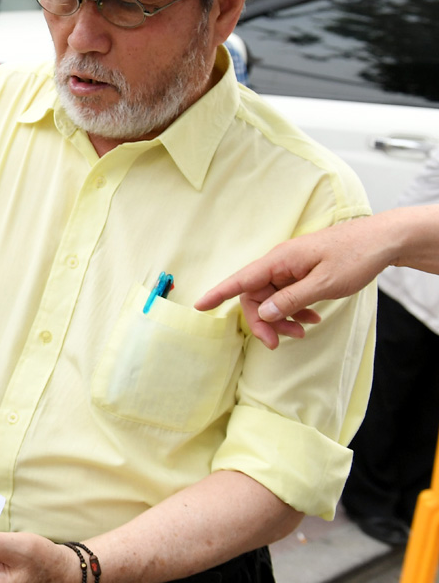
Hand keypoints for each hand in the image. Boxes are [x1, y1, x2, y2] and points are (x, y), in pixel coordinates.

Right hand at [194, 217, 385, 348]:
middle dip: (263, 320)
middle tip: (279, 342)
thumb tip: (262, 312)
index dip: (218, 293)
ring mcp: (290, 267)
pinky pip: (287, 294)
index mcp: (279, 260)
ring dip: (282, 318)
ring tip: (303, 330)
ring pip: (271, 298)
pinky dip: (295, 309)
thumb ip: (291, 299)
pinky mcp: (301, 272)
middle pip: (255, 296)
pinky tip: (312, 319)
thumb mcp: (324, 284)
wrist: (382, 240)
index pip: (240, 279)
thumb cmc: (355, 256)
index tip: (199, 306)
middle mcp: (279, 263)